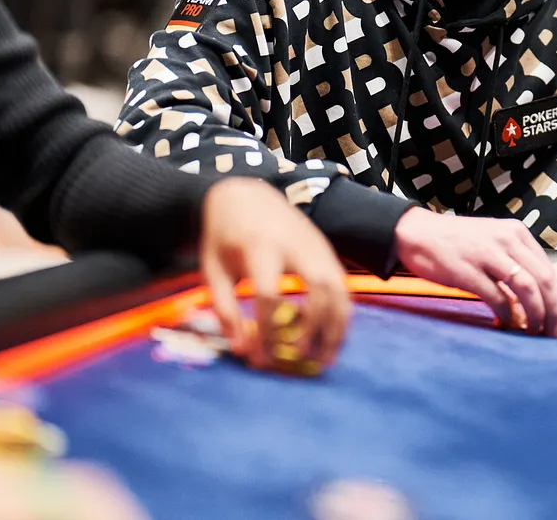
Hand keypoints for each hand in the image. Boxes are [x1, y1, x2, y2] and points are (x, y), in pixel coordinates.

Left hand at [200, 177, 350, 371]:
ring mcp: (317, 246)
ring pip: (340, 288)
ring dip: (336, 326)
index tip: (261, 360)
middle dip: (315, 327)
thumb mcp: (213, 270)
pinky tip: (332, 340)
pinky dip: (342, 315)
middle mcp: (296, 245)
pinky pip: (343, 286)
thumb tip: (242, 350)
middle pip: (318, 288)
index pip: (269, 294)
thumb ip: (224, 309)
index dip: (267, 330)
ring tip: (325, 360)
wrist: (246, 196)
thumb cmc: (224, 236)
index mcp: (261, 247)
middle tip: (303, 359)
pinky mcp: (327, 250)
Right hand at [393, 208, 555, 333]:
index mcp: (517, 232)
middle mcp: (507, 240)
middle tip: (552, 333)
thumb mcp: (493, 240)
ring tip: (533, 332)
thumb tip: (537, 295)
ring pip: (527, 289)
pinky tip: (506, 325)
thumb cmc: (457, 241)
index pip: (550, 269)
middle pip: (544, 280)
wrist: (417, 233)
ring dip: (535, 315)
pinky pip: (498, 298)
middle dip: (552, 311)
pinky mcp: (468, 271)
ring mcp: (488, 254)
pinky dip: (507, 316)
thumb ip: (515, 261)